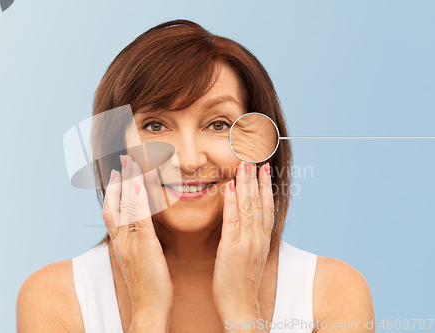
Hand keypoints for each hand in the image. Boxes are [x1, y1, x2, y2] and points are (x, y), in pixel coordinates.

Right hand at [102, 154, 172, 331]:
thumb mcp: (139, 258)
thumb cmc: (148, 284)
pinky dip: (138, 199)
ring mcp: (131, 242)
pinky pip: (140, 218)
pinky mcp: (144, 246)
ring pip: (126, 206)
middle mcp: (121, 239)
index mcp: (120, 243)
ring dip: (128, 182)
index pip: (112, 211)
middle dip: (118, 180)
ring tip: (132, 162)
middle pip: (114, 203)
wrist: (149, 308)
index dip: (113, 190)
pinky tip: (141, 184)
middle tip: (123, 159)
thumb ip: (139, 241)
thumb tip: (143, 227)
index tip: (116, 172)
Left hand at [212, 161, 273, 326]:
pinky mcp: (231, 248)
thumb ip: (249, 237)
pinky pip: (232, 220)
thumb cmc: (241, 282)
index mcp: (263, 240)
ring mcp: (246, 242)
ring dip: (246, 184)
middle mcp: (258, 238)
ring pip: (248, 207)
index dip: (266, 187)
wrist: (240, 306)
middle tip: (253, 159)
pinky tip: (229, 186)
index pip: (267, 207)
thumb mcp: (250, 256)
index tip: (264, 169)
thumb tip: (244, 221)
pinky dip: (231, 201)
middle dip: (256, 179)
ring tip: (244, 165)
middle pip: (259, 203)